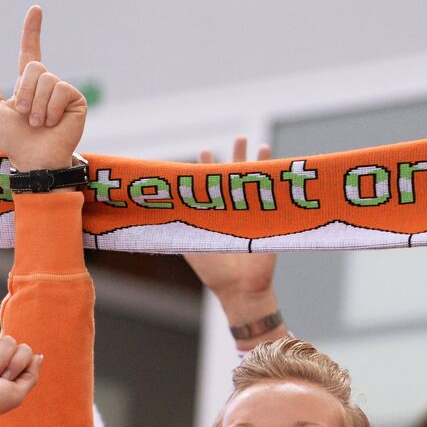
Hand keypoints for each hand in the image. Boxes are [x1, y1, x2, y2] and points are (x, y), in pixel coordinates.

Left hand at [0, 6, 86, 171]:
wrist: (34, 161)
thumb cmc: (14, 143)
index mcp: (27, 86)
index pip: (30, 51)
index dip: (32, 31)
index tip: (36, 9)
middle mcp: (46, 85)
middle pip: (35, 67)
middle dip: (25, 92)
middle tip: (25, 116)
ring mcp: (62, 92)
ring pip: (47, 79)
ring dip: (37, 106)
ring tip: (39, 125)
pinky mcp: (75, 100)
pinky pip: (61, 90)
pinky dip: (52, 109)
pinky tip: (52, 124)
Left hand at [183, 137, 285, 347]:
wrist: (240, 289)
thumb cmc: (214, 272)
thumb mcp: (190, 246)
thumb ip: (175, 227)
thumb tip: (153, 213)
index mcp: (213, 216)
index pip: (209, 185)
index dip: (206, 168)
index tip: (203, 150)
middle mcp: (231, 212)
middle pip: (232, 178)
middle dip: (233, 158)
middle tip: (236, 137)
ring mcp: (250, 214)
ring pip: (253, 182)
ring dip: (254, 161)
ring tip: (255, 142)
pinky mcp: (265, 220)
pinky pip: (269, 193)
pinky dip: (271, 175)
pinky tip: (272, 158)